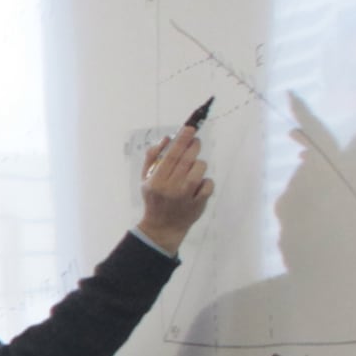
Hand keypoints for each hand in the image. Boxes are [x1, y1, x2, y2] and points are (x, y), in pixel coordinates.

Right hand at [136, 121, 215, 248]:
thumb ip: (153, 158)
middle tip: (195, 143)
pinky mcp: (198, 203)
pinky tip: (198, 186)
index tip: (191, 127)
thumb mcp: (146, 180)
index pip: (172, 154)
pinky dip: (206, 182)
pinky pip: (209, 184)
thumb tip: (166, 139)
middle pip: (188, 158)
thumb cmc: (155, 199)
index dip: (182, 139)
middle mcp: (170, 187)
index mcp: (156, 180)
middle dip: (194, 146)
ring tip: (193, 170)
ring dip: (199, 165)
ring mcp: (186, 196)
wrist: (162, 227)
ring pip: (200, 168)